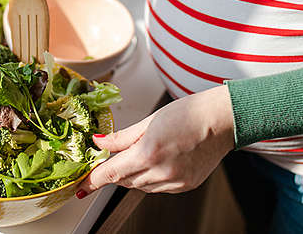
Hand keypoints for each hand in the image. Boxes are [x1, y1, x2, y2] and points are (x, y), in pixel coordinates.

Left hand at [77, 85, 234, 196]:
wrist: (222, 121)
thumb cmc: (190, 113)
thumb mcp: (150, 120)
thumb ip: (122, 137)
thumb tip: (100, 143)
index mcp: (148, 153)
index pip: (111, 173)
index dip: (92, 181)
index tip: (80, 187)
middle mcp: (161, 172)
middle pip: (125, 180)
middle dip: (116, 171)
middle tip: (115, 157)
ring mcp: (175, 182)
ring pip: (141, 186)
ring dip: (134, 174)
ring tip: (146, 152)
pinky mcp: (186, 186)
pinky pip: (159, 188)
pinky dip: (152, 178)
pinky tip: (160, 161)